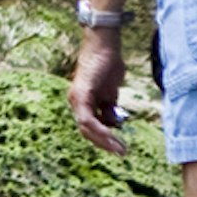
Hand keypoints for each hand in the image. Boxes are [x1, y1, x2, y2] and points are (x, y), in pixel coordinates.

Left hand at [68, 29, 126, 153]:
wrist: (105, 44)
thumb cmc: (109, 64)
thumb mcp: (111, 92)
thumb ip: (110, 107)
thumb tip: (114, 123)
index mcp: (83, 102)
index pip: (89, 127)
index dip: (102, 139)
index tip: (118, 147)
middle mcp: (76, 102)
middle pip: (86, 131)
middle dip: (104, 143)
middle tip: (121, 152)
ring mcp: (76, 98)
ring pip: (86, 128)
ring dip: (104, 139)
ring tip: (120, 148)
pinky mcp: (81, 94)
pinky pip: (87, 119)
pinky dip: (100, 129)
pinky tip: (113, 135)